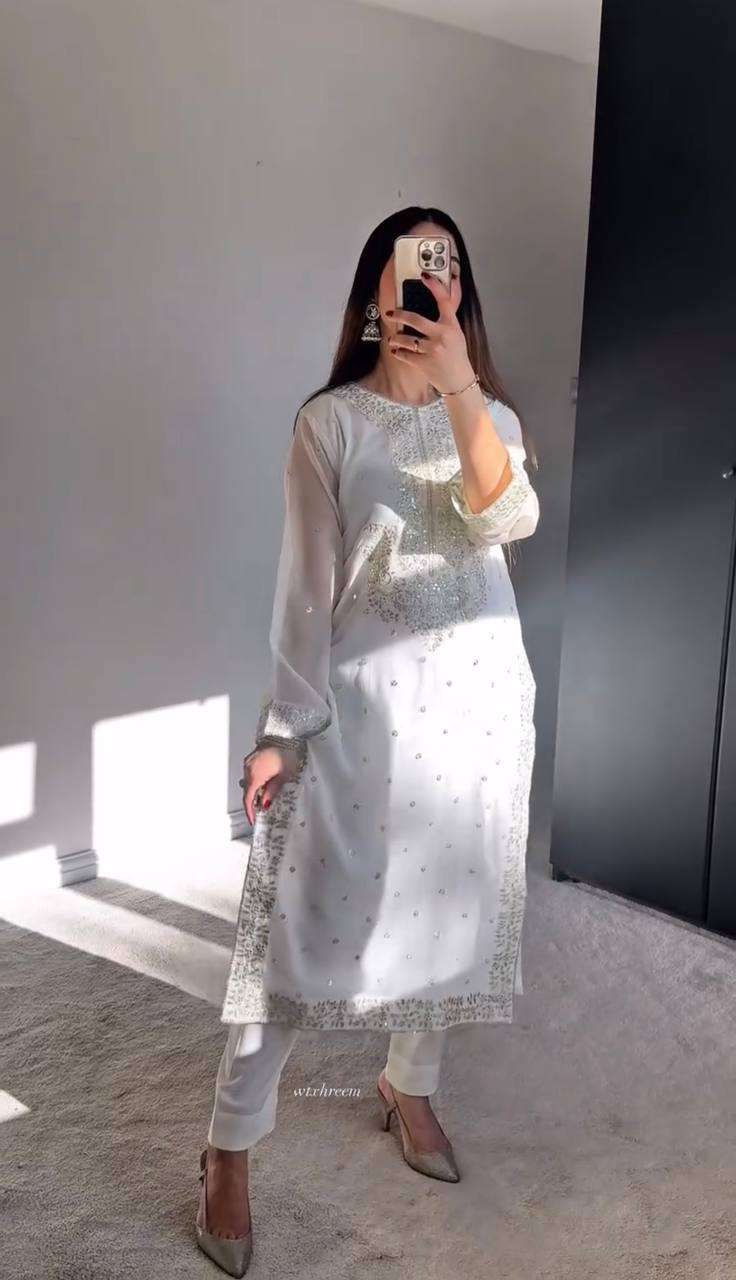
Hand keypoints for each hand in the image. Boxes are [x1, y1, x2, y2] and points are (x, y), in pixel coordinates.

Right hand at [241, 744, 301, 824]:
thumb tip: (265, 803)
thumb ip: (273, 791)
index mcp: (255, 775)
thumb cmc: (288, 752)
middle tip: (260, 812)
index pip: (248, 799)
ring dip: (255, 791)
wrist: (287, 734)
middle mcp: (248, 768)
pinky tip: (265, 784)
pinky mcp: (252, 757)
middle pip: (247, 791)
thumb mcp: (284, 776)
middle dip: (253, 802)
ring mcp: (249, 762)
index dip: (250, 812)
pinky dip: (255, 781)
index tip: (253, 820)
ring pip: (248, 782)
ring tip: (265, 798)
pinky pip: (250, 773)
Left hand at [383, 271, 474, 394]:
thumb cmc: (457, 356)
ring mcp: (433, 350)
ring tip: (392, 339)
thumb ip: (446, 319)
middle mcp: (442, 335)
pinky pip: (405, 355)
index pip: (444, 300)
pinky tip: (396, 351)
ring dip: (396, 339)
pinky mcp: (425, 363)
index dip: (434, 286)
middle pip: (415, 320)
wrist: (459, 381)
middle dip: (399, 315)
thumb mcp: (457, 334)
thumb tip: (438, 301)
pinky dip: (398, 353)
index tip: (424, 275)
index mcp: (452, 325)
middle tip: (389, 313)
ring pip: (406, 340)